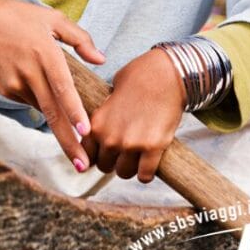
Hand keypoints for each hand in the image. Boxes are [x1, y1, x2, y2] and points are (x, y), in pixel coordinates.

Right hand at [0, 0, 105, 172]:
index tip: (85, 131)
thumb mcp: (50, 18)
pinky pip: (30, 100)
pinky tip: (31, 78)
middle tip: (82, 166)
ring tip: (67, 127)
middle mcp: (30, 71)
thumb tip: (101, 60)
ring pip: (43, 107)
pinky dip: (38, 98)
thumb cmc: (17, 17)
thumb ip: (79, 38)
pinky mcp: (6, 90)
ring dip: (56, 119)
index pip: (62, 87)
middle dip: (68, 142)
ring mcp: (15, 83)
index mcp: (44, 51)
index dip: (73, 110)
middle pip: (52, 112)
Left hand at [80, 47, 186, 182]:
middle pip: (104, 166)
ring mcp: (132, 144)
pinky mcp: (153, 148)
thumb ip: (102, 118)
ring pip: (124, 173)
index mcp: (96, 123)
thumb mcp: (108, 96)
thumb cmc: (137, 80)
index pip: (86, 153)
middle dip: (113, 161)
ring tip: (136, 158)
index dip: (95, 155)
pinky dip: (146, 174)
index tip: (103, 154)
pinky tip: (148, 165)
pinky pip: (145, 175)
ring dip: (130, 168)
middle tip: (122, 154)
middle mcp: (110, 136)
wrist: (164, 75)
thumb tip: (96, 131)